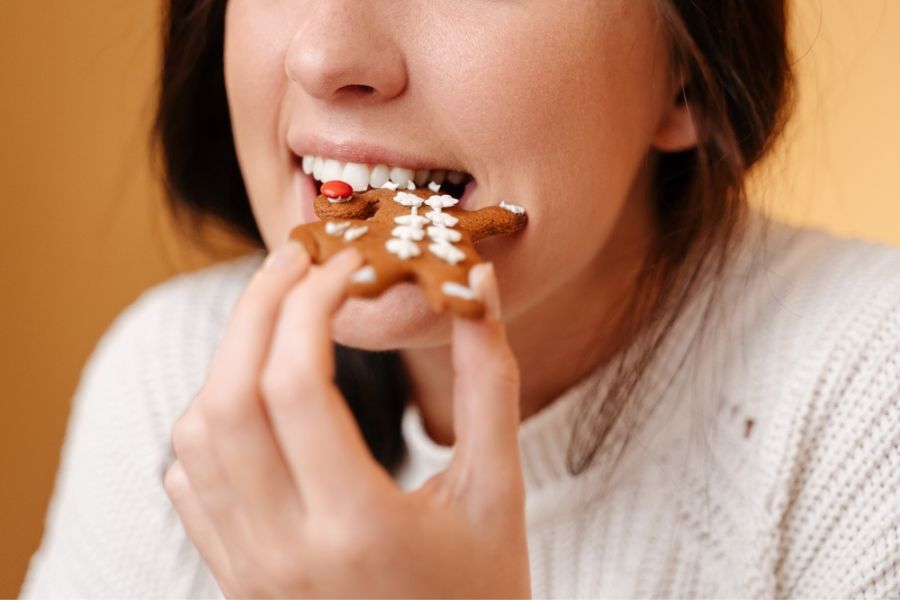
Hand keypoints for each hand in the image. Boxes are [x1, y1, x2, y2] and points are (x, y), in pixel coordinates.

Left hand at [163, 241, 530, 597]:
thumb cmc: (482, 596)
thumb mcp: (498, 490)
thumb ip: (488, 381)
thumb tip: (477, 283)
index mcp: (358, 528)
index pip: (296, 384)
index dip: (312, 303)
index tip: (347, 264)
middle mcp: (285, 551)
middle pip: (228, 397)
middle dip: (257, 307)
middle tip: (298, 260)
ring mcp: (249, 568)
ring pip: (195, 435)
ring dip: (231, 359)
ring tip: (282, 322)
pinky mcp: (235, 576)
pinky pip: (188, 482)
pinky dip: (210, 421)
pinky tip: (260, 400)